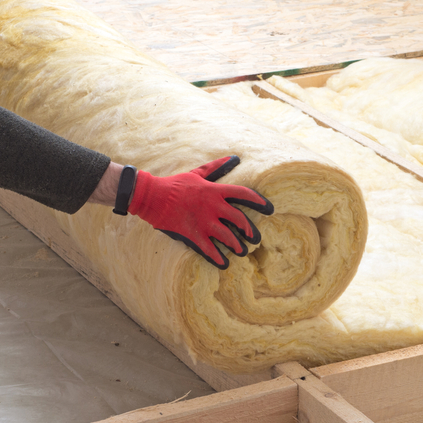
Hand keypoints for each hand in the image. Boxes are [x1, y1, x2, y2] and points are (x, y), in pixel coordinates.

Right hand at [128, 156, 273, 268]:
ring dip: (237, 246)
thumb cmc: (175, 184)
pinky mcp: (193, 234)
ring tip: (242, 252)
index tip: (270, 209)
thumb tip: (234, 158)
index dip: (260, 202)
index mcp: (215, 191)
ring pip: (228, 237)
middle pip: (239, 220)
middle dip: (250, 230)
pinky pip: (210, 250)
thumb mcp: (198, 173)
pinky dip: (218, 258)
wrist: (152, 196)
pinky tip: (224, 264)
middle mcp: (213, 207)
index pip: (244, 194)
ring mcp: (203, 222)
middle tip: (255, 238)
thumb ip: (217, 167)